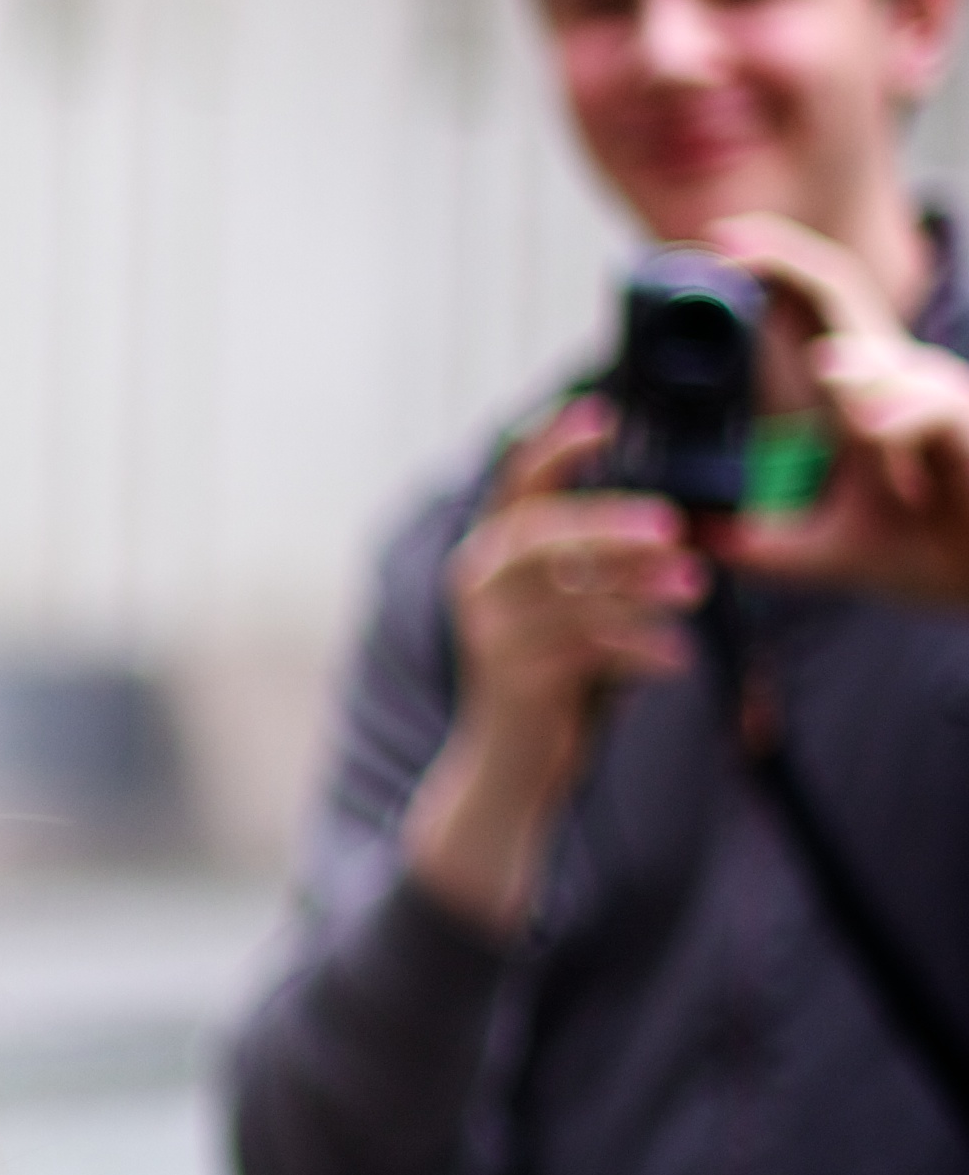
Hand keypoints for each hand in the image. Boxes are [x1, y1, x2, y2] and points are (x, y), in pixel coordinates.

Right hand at [401, 402, 703, 935]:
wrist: (513, 761)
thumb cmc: (559, 670)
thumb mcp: (576, 604)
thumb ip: (601, 562)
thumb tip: (677, 518)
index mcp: (494, 549)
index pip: (517, 481)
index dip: (556, 444)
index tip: (603, 414)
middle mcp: (479, 581)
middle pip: (540, 535)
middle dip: (607, 525)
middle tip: (671, 525)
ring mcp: (490, 632)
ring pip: (568, 593)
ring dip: (637, 589)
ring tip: (695, 587)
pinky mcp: (513, 679)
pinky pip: (583, 651)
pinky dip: (637, 649)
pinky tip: (677, 656)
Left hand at [702, 212, 968, 607]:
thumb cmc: (921, 549)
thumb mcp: (825, 551)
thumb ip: (761, 543)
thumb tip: (689, 538)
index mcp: (859, 390)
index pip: (811, 307)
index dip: (768, 266)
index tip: (711, 245)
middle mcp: (895, 379)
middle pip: (843, 296)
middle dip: (787, 262)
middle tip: (727, 245)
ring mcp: (934, 400)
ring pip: (887, 362)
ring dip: (850, 362)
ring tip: (812, 362)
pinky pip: (934, 413)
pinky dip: (899, 413)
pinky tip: (865, 423)